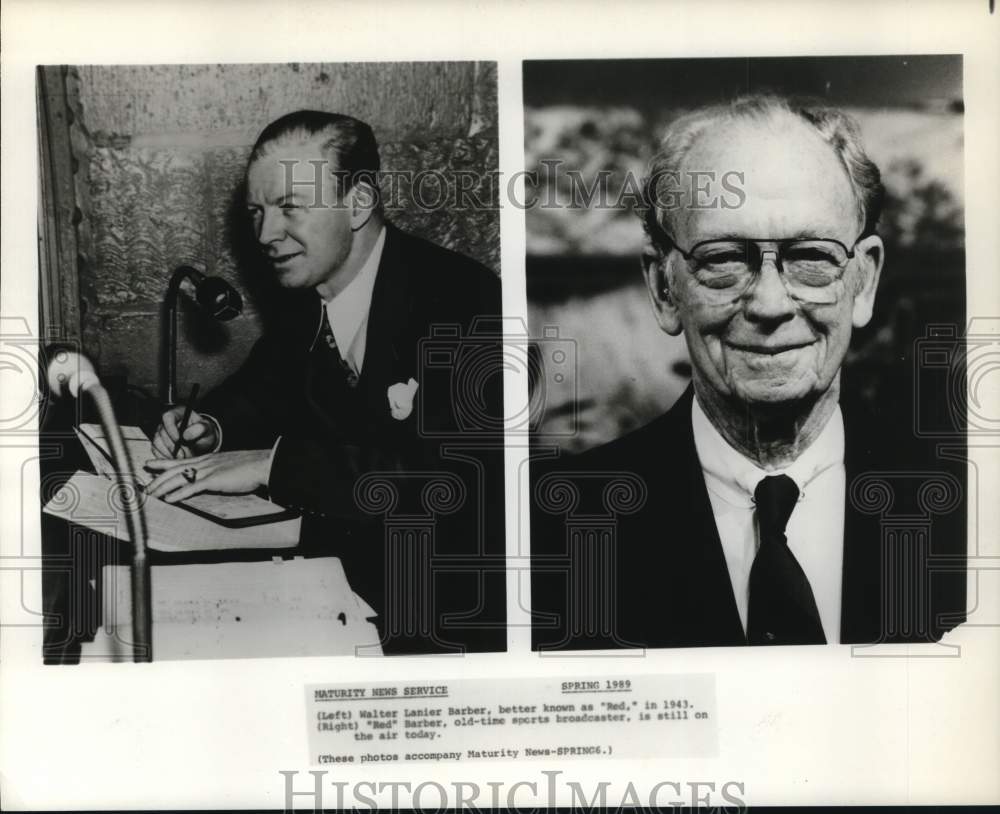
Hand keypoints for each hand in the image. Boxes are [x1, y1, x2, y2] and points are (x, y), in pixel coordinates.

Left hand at [143, 450, 270, 502]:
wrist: (262, 464)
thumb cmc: (250, 466)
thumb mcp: (230, 466)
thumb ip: (219, 471)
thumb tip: (214, 478)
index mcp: (208, 459)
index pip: (180, 461)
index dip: (163, 463)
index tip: (150, 464)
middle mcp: (204, 463)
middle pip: (174, 470)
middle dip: (157, 478)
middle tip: (145, 486)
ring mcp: (208, 470)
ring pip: (178, 478)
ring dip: (162, 487)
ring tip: (151, 495)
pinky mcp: (213, 480)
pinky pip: (191, 488)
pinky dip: (178, 494)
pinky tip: (169, 500)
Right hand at [152, 405, 219, 458]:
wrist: (202, 442)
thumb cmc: (204, 432)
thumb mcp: (207, 429)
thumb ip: (200, 429)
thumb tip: (186, 435)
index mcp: (178, 412)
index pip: (167, 417)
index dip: (171, 429)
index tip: (179, 441)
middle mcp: (166, 422)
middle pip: (161, 432)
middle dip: (173, 446)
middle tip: (184, 455)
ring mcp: (160, 433)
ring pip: (157, 442)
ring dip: (169, 453)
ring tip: (183, 458)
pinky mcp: (158, 444)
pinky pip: (155, 451)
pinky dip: (164, 457)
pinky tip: (175, 460)